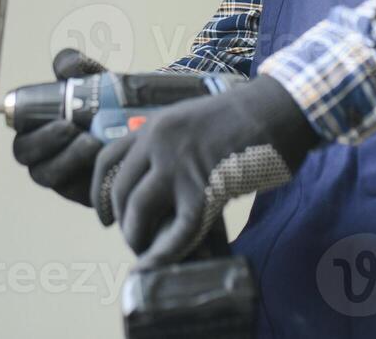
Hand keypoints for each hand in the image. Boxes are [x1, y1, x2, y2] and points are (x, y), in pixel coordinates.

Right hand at [11, 48, 106, 205]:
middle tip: (72, 129)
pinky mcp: (83, 193)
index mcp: (40, 124)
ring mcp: (63, 175)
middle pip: (28, 157)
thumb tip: (65, 68)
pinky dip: (88, 179)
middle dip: (46, 144)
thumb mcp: (96, 79)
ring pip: (48, 176)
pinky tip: (106, 162)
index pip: (21, 129)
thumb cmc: (112, 100)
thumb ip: (76, 67)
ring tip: (94, 143)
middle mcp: (46, 152)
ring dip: (67, 160)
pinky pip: (76, 192)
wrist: (146, 124)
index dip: (29, 126)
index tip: (59, 117)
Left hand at [89, 73, 321, 268]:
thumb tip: (160, 181)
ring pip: (138, 211)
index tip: (104, 216)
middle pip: (119, 190)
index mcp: (154, 125)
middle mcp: (157, 143)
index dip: (100, 194)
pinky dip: (165, 253)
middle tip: (137, 239)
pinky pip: (178, 230)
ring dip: (138, 238)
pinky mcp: (204, 189)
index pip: (106, 159)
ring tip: (148, 253)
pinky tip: (159, 266)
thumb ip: (171, 145)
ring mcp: (178, 166)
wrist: (275, 109)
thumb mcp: (192, 119)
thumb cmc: (244, 116)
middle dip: (124, 222)